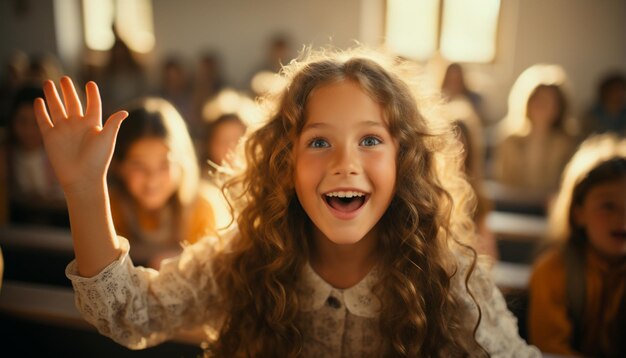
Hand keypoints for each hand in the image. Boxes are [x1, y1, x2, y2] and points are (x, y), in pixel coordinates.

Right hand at [34, 76, 127, 194]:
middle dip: (68, 91)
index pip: (93, 105)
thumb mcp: (107, 139)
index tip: (90, 84)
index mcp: (93, 124)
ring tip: (48, 83)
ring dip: (52, 96)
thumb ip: (113, 123)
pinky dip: (40, 111)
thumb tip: (124, 112)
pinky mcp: (51, 137)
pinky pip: (44, 121)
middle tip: (64, 79)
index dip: (92, 94)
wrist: (82, 177)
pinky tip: (38, 101)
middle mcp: (78, 125)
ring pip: (56, 108)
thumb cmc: (98, 160)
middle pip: (72, 103)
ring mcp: (63, 130)